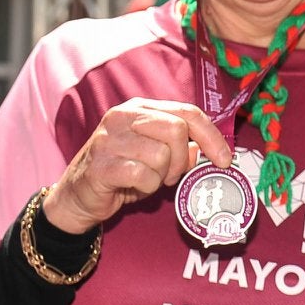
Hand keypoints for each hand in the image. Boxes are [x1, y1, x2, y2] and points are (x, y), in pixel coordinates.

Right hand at [42, 99, 231, 233]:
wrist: (78, 196)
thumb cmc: (123, 173)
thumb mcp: (157, 157)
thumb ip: (181, 148)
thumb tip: (204, 149)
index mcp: (140, 108)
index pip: (188, 112)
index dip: (212, 136)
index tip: (225, 159)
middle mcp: (123, 116)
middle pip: (176, 129)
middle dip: (181, 159)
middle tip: (170, 176)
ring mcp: (109, 139)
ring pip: (161, 155)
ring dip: (161, 176)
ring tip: (146, 179)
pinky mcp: (101, 164)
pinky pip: (143, 175)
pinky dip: (146, 187)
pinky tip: (133, 186)